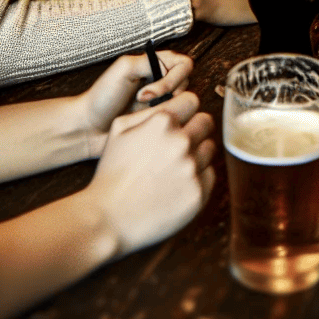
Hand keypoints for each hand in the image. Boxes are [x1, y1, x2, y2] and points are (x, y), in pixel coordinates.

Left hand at [77, 51, 193, 152]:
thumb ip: (149, 62)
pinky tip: (145, 123)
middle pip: (187, 83)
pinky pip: (176, 119)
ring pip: (183, 102)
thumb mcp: (123, 69)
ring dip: (165, 109)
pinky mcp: (160, 120)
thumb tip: (170, 70)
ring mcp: (162, 101)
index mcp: (154, 64)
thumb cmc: (101, 98)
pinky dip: (163, 122)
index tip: (149, 90)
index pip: (183, 64)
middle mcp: (161, 80)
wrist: (89, 127)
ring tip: (142, 113)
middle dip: (168, 94)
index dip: (172, 78)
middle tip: (143, 101)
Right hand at [84, 93, 215, 254]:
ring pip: (210, 148)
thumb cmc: (112, 173)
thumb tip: (172, 102)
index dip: (185, 110)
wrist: (108, 217)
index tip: (181, 119)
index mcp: (162, 122)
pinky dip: (197, 177)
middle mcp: (181, 142)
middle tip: (179, 144)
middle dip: (195, 129)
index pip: (192, 101)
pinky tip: (176, 184)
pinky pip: (209, 175)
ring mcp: (192, 168)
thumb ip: (149, 111)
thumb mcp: (119, 128)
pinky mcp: (199, 192)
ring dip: (197, 153)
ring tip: (174, 167)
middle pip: (207, 122)